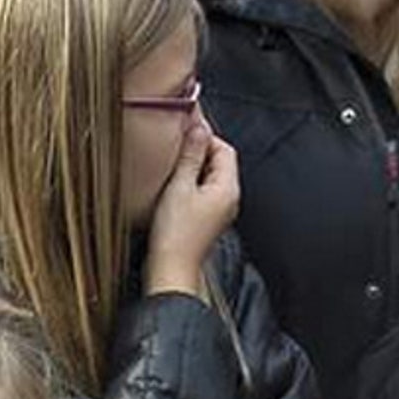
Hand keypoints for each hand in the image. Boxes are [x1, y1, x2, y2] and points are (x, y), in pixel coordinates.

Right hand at [144, 120, 239, 297]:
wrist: (170, 271)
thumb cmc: (175, 235)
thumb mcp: (179, 186)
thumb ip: (190, 155)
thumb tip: (198, 128)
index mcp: (227, 188)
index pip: (224, 148)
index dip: (205, 136)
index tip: (183, 130)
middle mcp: (228, 199)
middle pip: (218, 162)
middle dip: (197, 151)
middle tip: (173, 147)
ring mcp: (218, 211)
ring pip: (208, 177)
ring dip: (190, 168)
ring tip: (170, 168)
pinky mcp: (205, 220)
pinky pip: (200, 192)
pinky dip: (187, 184)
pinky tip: (171, 188)